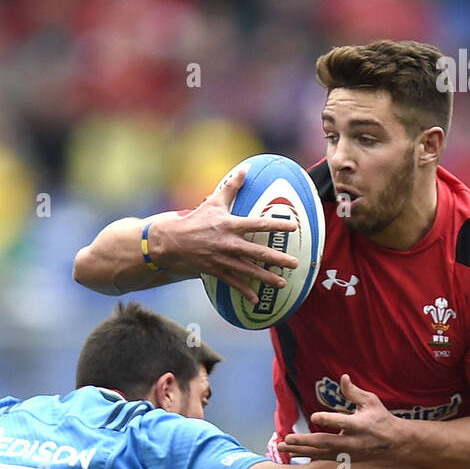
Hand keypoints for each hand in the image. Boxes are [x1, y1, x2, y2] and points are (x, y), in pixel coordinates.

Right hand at [156, 166, 298, 304]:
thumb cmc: (196, 220)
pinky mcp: (216, 271)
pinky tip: (255, 299)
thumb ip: (232, 187)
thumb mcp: (214, 201)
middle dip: (278, 259)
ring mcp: (223, 259)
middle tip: (295, 264)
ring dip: (266, 278)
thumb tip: (246, 169)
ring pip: (249, 271)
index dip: (276, 226)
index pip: (258, 225)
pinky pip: (233, 283)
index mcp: (231, 225)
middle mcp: (229, 243)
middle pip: (258, 253)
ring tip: (282, 284)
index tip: (293, 227)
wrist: (174, 241)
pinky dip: (245, 291)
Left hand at [278, 376, 404, 460]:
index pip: (342, 422)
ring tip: (281, 447)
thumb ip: (354, 392)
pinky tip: (292, 452)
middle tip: (287, 439)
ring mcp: (347, 452)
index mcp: (360, 425)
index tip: (314, 416)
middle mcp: (352, 442)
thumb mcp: (371, 402)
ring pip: (320, 453)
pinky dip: (306, 455)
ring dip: (300, 450)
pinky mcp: (343, 458)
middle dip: (305, 441)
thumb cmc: (380, 418)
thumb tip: (343, 377)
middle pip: (325, 443)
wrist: (393, 443)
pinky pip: (321, 457)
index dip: (328, 419)